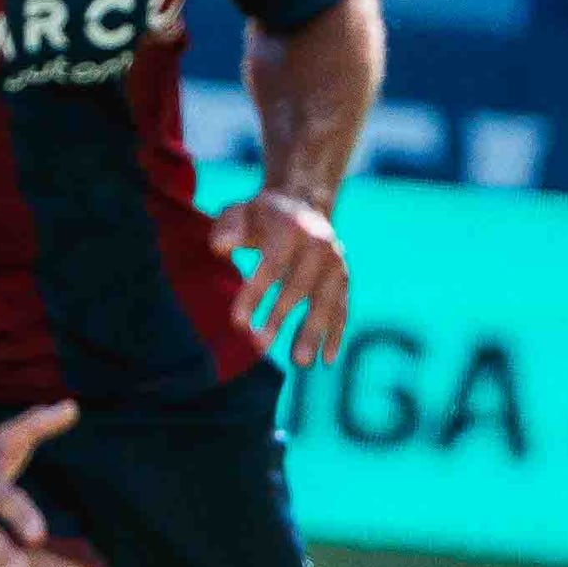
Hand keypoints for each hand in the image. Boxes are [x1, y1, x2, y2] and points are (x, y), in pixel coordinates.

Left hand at [209, 183, 347, 366]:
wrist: (302, 204)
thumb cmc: (261, 217)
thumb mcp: (240, 212)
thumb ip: (228, 228)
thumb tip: (224, 248)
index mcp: (292, 228)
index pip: (272, 266)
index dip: (255, 295)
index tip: (238, 324)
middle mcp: (319, 245)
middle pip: (300, 287)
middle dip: (279, 318)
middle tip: (260, 346)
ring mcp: (336, 263)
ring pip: (326, 301)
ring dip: (313, 332)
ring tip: (299, 362)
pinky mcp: (344, 279)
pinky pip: (342, 309)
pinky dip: (336, 334)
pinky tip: (327, 360)